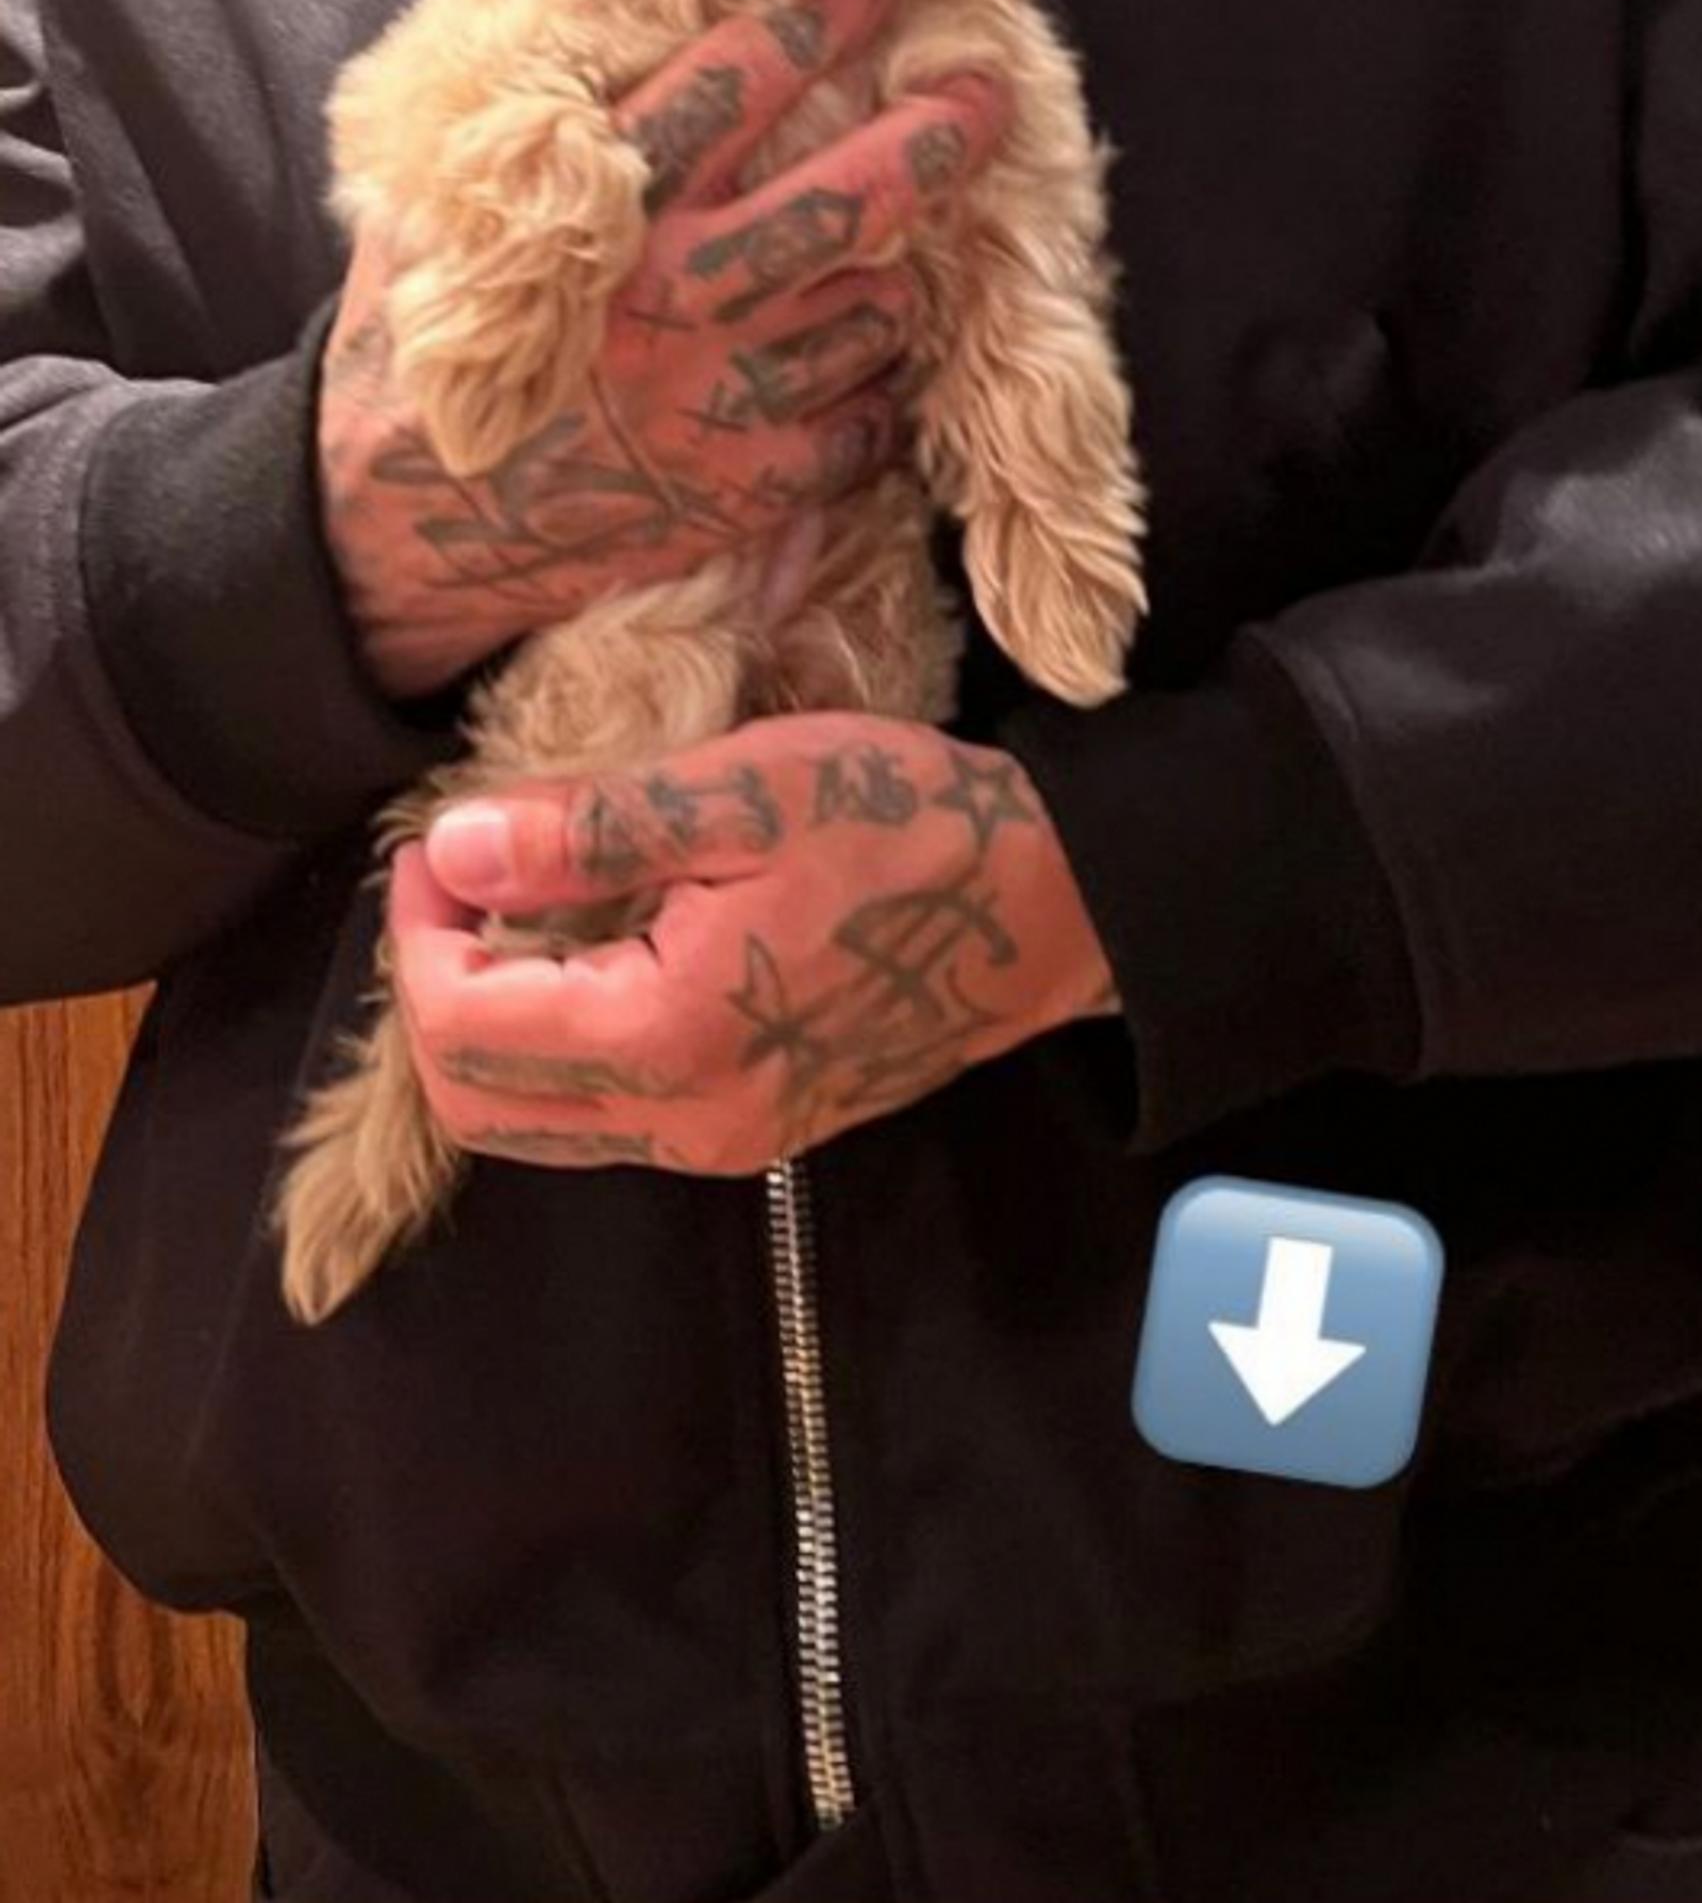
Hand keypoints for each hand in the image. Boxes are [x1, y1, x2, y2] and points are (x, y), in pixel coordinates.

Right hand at [318, 0, 1008, 699]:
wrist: (404, 536)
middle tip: (990, 94)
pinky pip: (865, 417)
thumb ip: (512, 148)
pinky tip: (848, 363)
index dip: (813, 24)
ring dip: (891, 276)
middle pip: (847, 201)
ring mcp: (723, 401)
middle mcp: (677, 303)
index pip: (732, 92)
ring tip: (882, 256)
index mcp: (606, 218)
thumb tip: (564, 34)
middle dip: (934, 138)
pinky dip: (872, 385)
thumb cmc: (421, 362)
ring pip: (874, 308)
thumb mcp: (435, 224)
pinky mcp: (749, 487)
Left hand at [386, 715, 1122, 1173]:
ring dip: (489, 1026)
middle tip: (461, 880)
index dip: (417, 930)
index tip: (439, 840)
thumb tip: (451, 848)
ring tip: (519, 909)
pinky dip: (557, 1048)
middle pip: (474, 1104)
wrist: (1050, 904)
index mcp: (666, 1035)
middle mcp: (681, 1122)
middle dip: (434, 990)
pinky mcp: (749, 1134)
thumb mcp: (742, 793)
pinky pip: (603, 1120)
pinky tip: (594, 951)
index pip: (459, 1025)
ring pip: (534, 1125)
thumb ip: (587, 829)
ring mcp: (718, 1142)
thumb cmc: (902, 823)